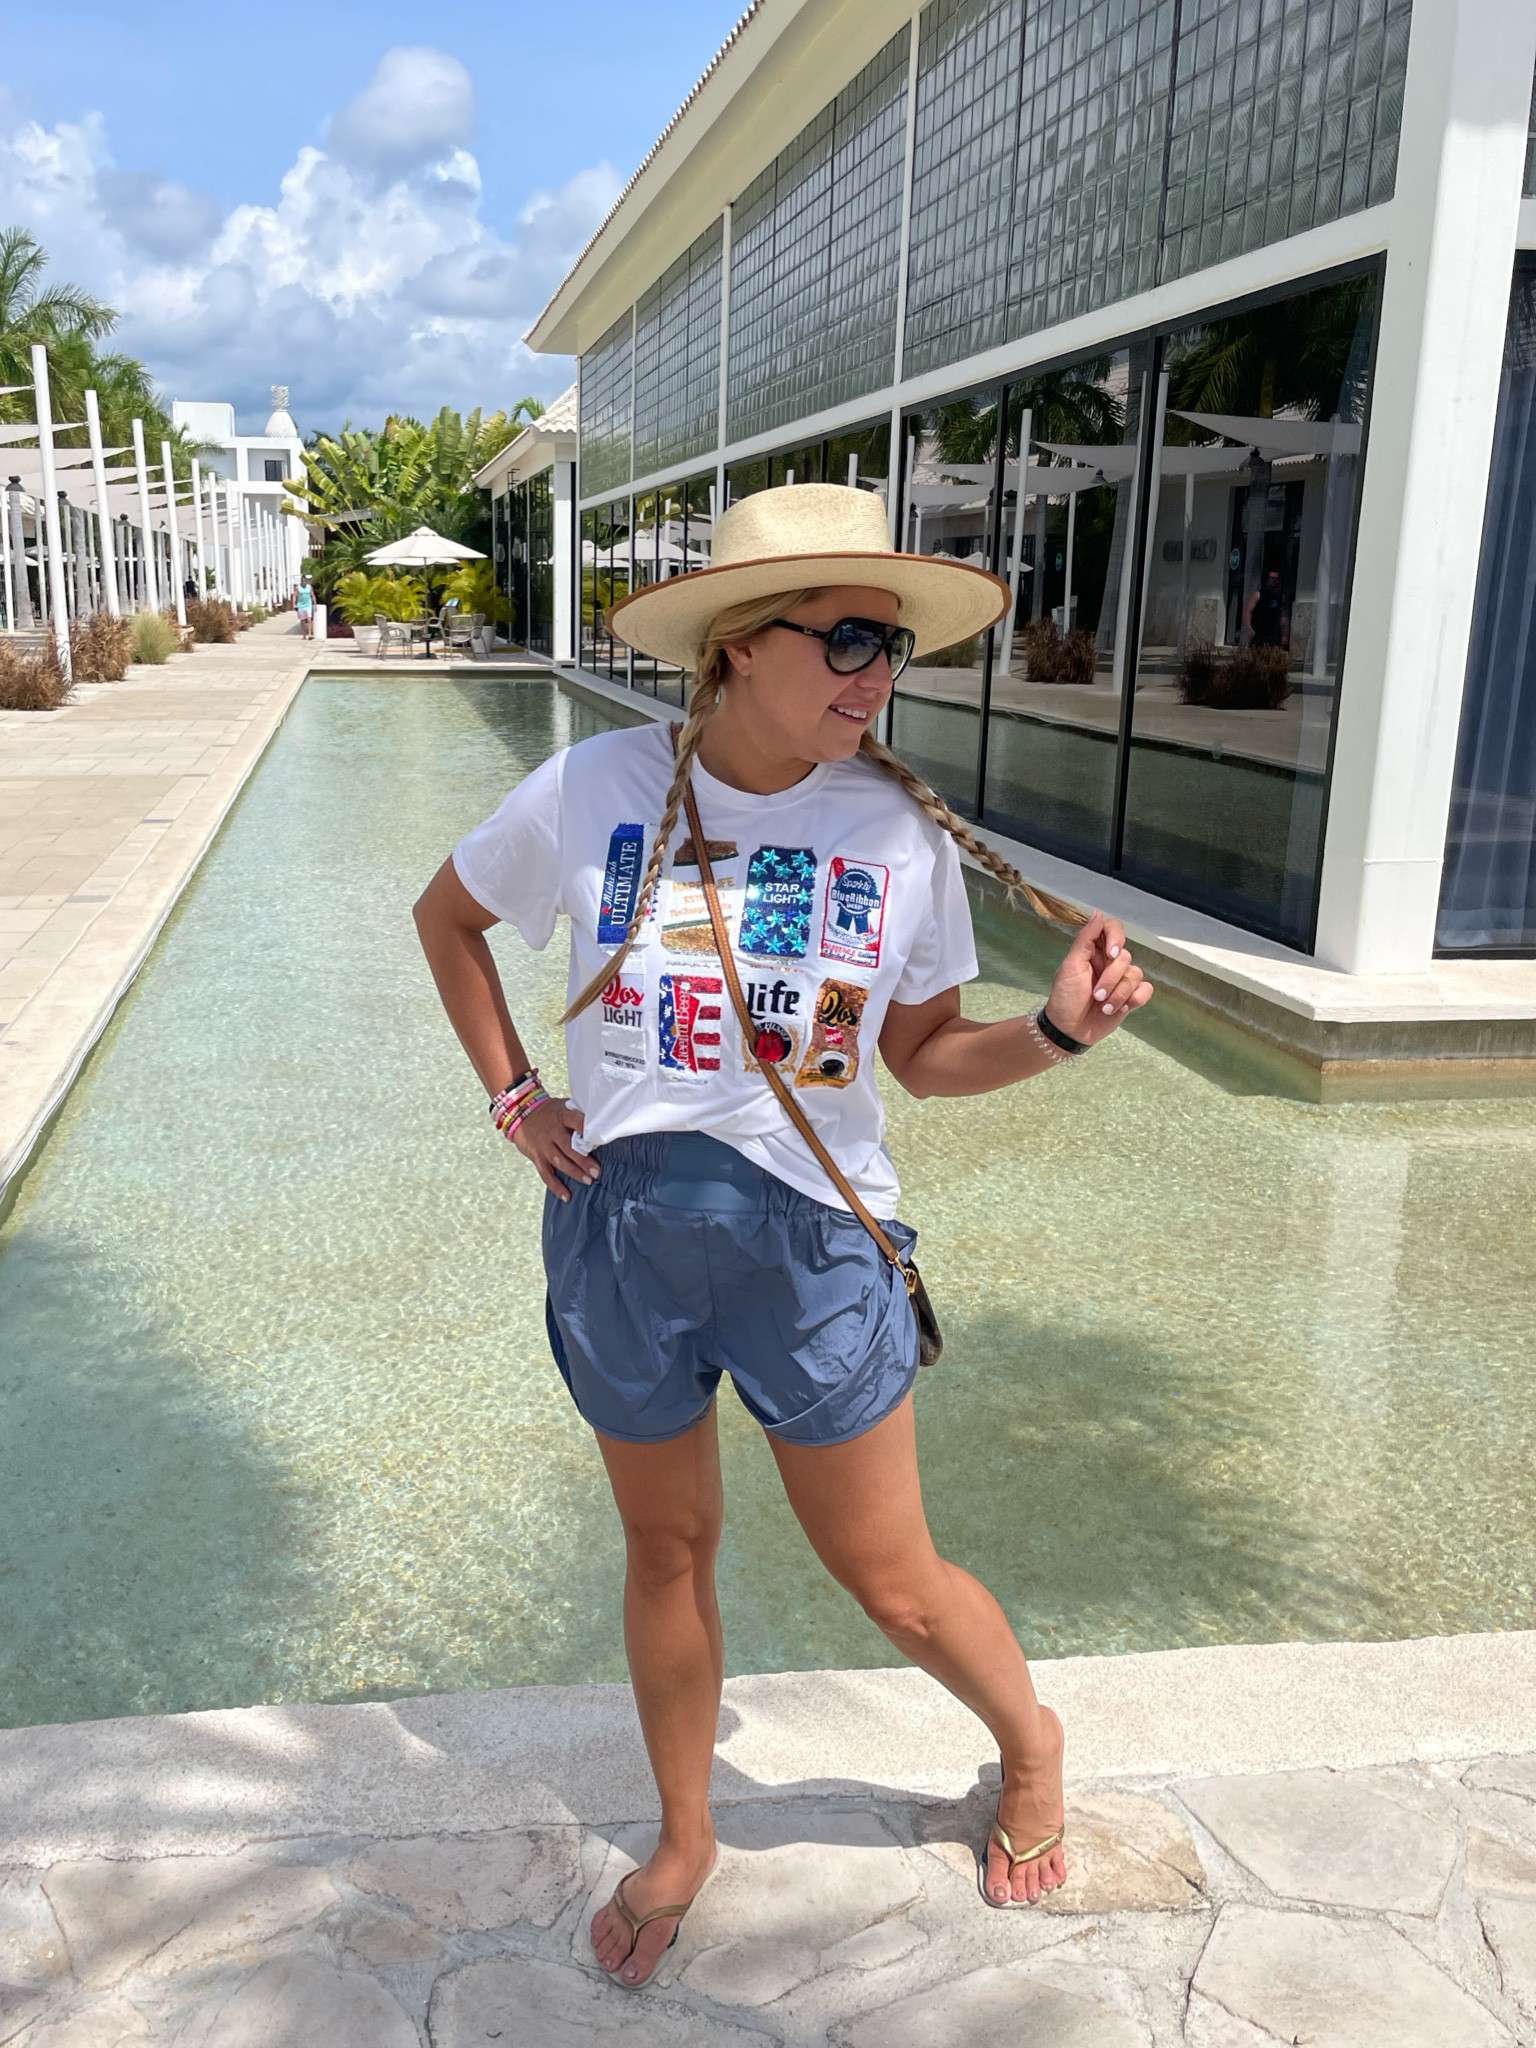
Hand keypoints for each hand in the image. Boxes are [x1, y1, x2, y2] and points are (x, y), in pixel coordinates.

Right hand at [510, 1096, 598, 1200]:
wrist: (522, 1116)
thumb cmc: (550, 1113)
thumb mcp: (563, 1108)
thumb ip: (578, 1117)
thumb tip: (603, 1126)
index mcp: (561, 1116)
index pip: (574, 1120)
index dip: (585, 1129)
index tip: (597, 1139)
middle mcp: (552, 1132)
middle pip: (568, 1147)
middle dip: (583, 1160)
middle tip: (597, 1171)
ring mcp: (544, 1146)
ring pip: (559, 1161)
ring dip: (574, 1172)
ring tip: (589, 1181)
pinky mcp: (537, 1158)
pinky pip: (546, 1174)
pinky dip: (556, 1186)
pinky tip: (566, 1196)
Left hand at [1043, 911, 1152, 1046]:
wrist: (1070, 1030)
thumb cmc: (1065, 997)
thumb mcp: (1070, 967)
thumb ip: (1085, 940)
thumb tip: (1098, 913)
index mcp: (1094, 950)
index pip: (1113, 929)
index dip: (1116, 937)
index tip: (1111, 953)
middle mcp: (1110, 962)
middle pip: (1125, 956)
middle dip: (1111, 979)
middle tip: (1096, 995)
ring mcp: (1122, 980)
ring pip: (1136, 975)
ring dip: (1119, 994)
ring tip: (1104, 1007)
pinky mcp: (1131, 997)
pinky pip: (1145, 990)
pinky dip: (1134, 999)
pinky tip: (1120, 1009)